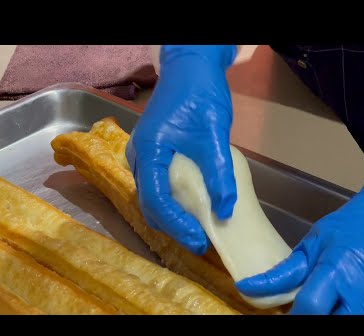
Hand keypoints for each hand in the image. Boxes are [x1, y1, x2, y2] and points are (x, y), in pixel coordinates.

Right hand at [126, 45, 237, 254]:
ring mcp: (142, 155)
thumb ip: (219, 174)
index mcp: (148, 150)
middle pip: (149, 203)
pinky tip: (190, 208)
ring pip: (151, 197)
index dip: (176, 224)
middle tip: (200, 239)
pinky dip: (171, 202)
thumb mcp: (213, 135)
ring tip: (197, 228)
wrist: (191, 67)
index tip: (199, 240)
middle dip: (173, 225)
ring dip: (171, 216)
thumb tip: (225, 211)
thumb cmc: (200, 95)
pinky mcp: (151, 154)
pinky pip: (156, 186)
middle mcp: (138, 156)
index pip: (155, 199)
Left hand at [236, 162, 363, 314]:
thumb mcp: (313, 243)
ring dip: (323, 315)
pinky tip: (329, 305)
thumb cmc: (350, 227)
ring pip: (342, 322)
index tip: (280, 313)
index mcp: (338, 272)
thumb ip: (285, 271)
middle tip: (296, 310)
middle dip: (307, 316)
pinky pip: (354, 317)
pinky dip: (338, 313)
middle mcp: (360, 295)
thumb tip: (250, 287)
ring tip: (310, 304)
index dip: (292, 314)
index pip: (310, 307)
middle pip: (327, 321)